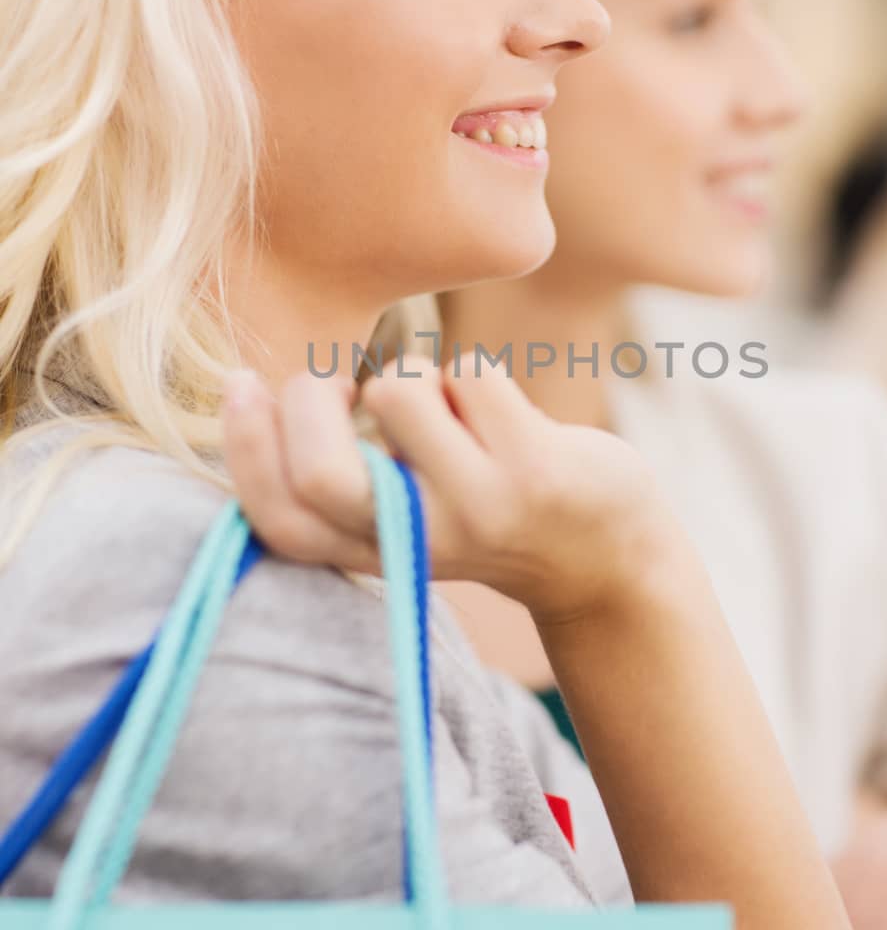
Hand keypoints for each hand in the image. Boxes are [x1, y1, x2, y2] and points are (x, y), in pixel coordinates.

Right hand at [221, 354, 679, 626]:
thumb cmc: (484, 509)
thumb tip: (276, 391)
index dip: (247, 452)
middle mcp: (420, 541)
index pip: (284, 520)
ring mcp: (481, 508)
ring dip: (413, 374)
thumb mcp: (407, 514)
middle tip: (335, 379)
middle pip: (327, 474)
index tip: (240, 386)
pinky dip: (474, 374)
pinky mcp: (535, 471)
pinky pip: (469, 375)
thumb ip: (349, 473)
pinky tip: (498, 409)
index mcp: (374, 553)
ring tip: (444, 402)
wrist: (604, 556)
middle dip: (310, 398)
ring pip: (399, 393)